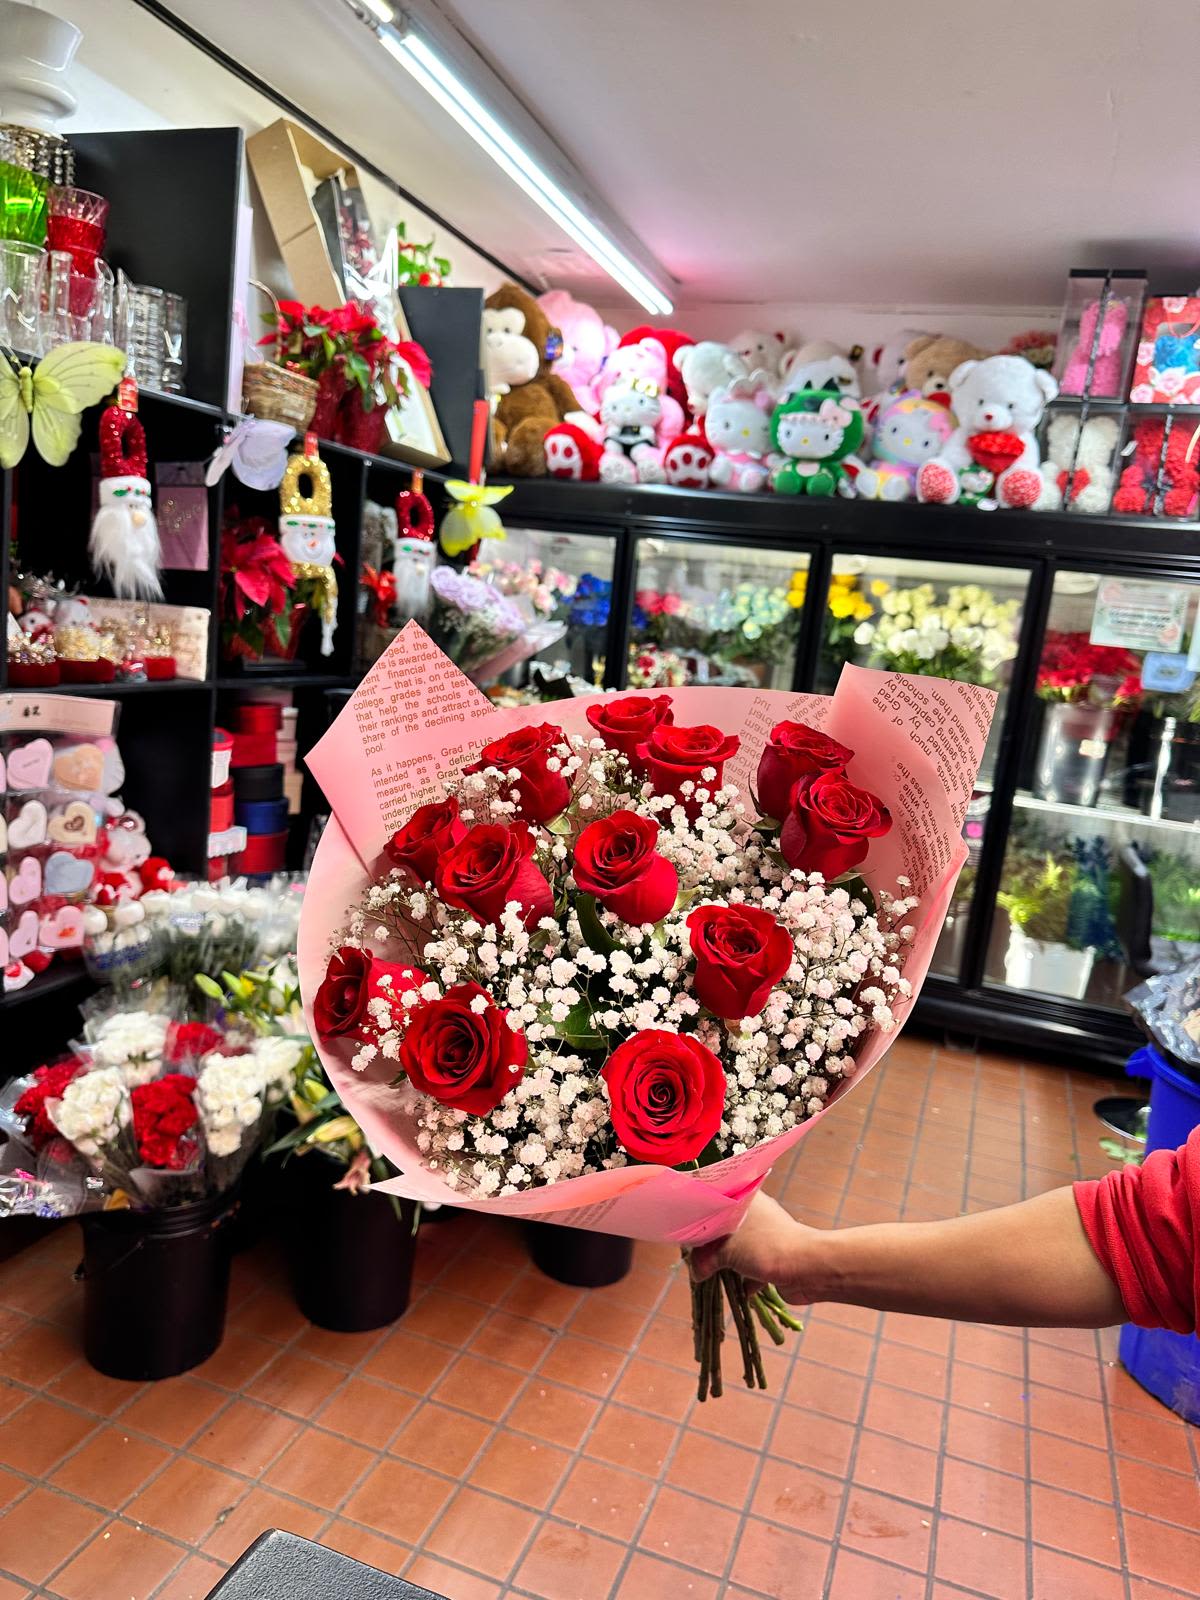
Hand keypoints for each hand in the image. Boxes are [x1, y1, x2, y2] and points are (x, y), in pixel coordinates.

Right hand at [690, 1191, 821, 1305]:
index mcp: (742, 1199)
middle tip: (695, 1261)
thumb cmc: (765, 1247)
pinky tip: (739, 1291)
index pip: (712, 1203)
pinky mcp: (773, 1258)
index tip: (683, 1235)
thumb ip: (704, 1260)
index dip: (697, 1219)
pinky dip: (745, 1280)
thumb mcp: (725, 1250)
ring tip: (711, 1277)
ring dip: (727, 1266)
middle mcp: (753, 1213)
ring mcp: (764, 1236)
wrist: (807, 1268)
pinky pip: (751, 1268)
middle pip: (723, 1230)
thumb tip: (696, 1272)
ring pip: (737, 1250)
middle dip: (711, 1249)